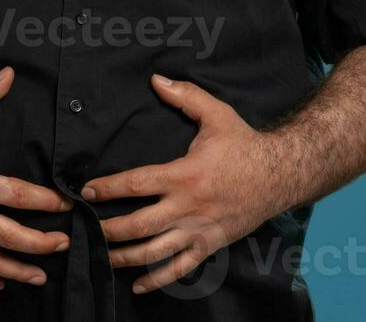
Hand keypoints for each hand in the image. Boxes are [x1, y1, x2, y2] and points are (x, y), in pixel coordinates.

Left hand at [81, 74, 288, 294]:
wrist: (280, 175)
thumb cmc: (244, 144)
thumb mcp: (216, 114)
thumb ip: (185, 96)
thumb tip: (156, 79)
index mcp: (184, 175)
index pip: (137, 184)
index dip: (109, 188)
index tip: (88, 191)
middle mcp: (188, 207)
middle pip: (139, 225)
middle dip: (108, 229)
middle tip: (85, 230)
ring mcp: (199, 230)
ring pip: (155, 251)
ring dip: (125, 257)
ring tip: (101, 258)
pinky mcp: (210, 245)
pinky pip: (181, 268)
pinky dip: (157, 280)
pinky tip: (137, 285)